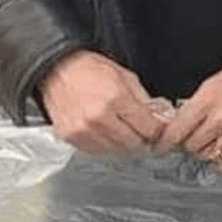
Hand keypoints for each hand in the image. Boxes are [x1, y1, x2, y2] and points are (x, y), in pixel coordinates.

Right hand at [38, 50, 166, 154]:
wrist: (59, 70)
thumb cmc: (91, 70)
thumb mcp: (126, 77)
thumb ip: (145, 100)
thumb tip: (162, 118)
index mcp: (116, 99)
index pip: (147, 128)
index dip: (158, 131)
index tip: (160, 130)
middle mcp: (98, 118)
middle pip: (133, 143)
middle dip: (143, 138)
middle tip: (143, 131)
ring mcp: (83, 131)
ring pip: (116, 151)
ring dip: (125, 144)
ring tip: (124, 130)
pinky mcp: (71, 138)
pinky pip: (97, 152)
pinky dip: (107, 146)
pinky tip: (108, 132)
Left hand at [155, 51, 221, 166]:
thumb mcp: (212, 82)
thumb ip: (195, 104)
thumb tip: (179, 123)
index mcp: (207, 100)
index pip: (176, 131)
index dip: (165, 142)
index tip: (162, 146)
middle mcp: (220, 119)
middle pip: (191, 146)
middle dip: (188, 142)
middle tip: (193, 136)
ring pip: (208, 155)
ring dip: (205, 151)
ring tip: (210, 141)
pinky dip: (221, 163)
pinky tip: (220, 154)